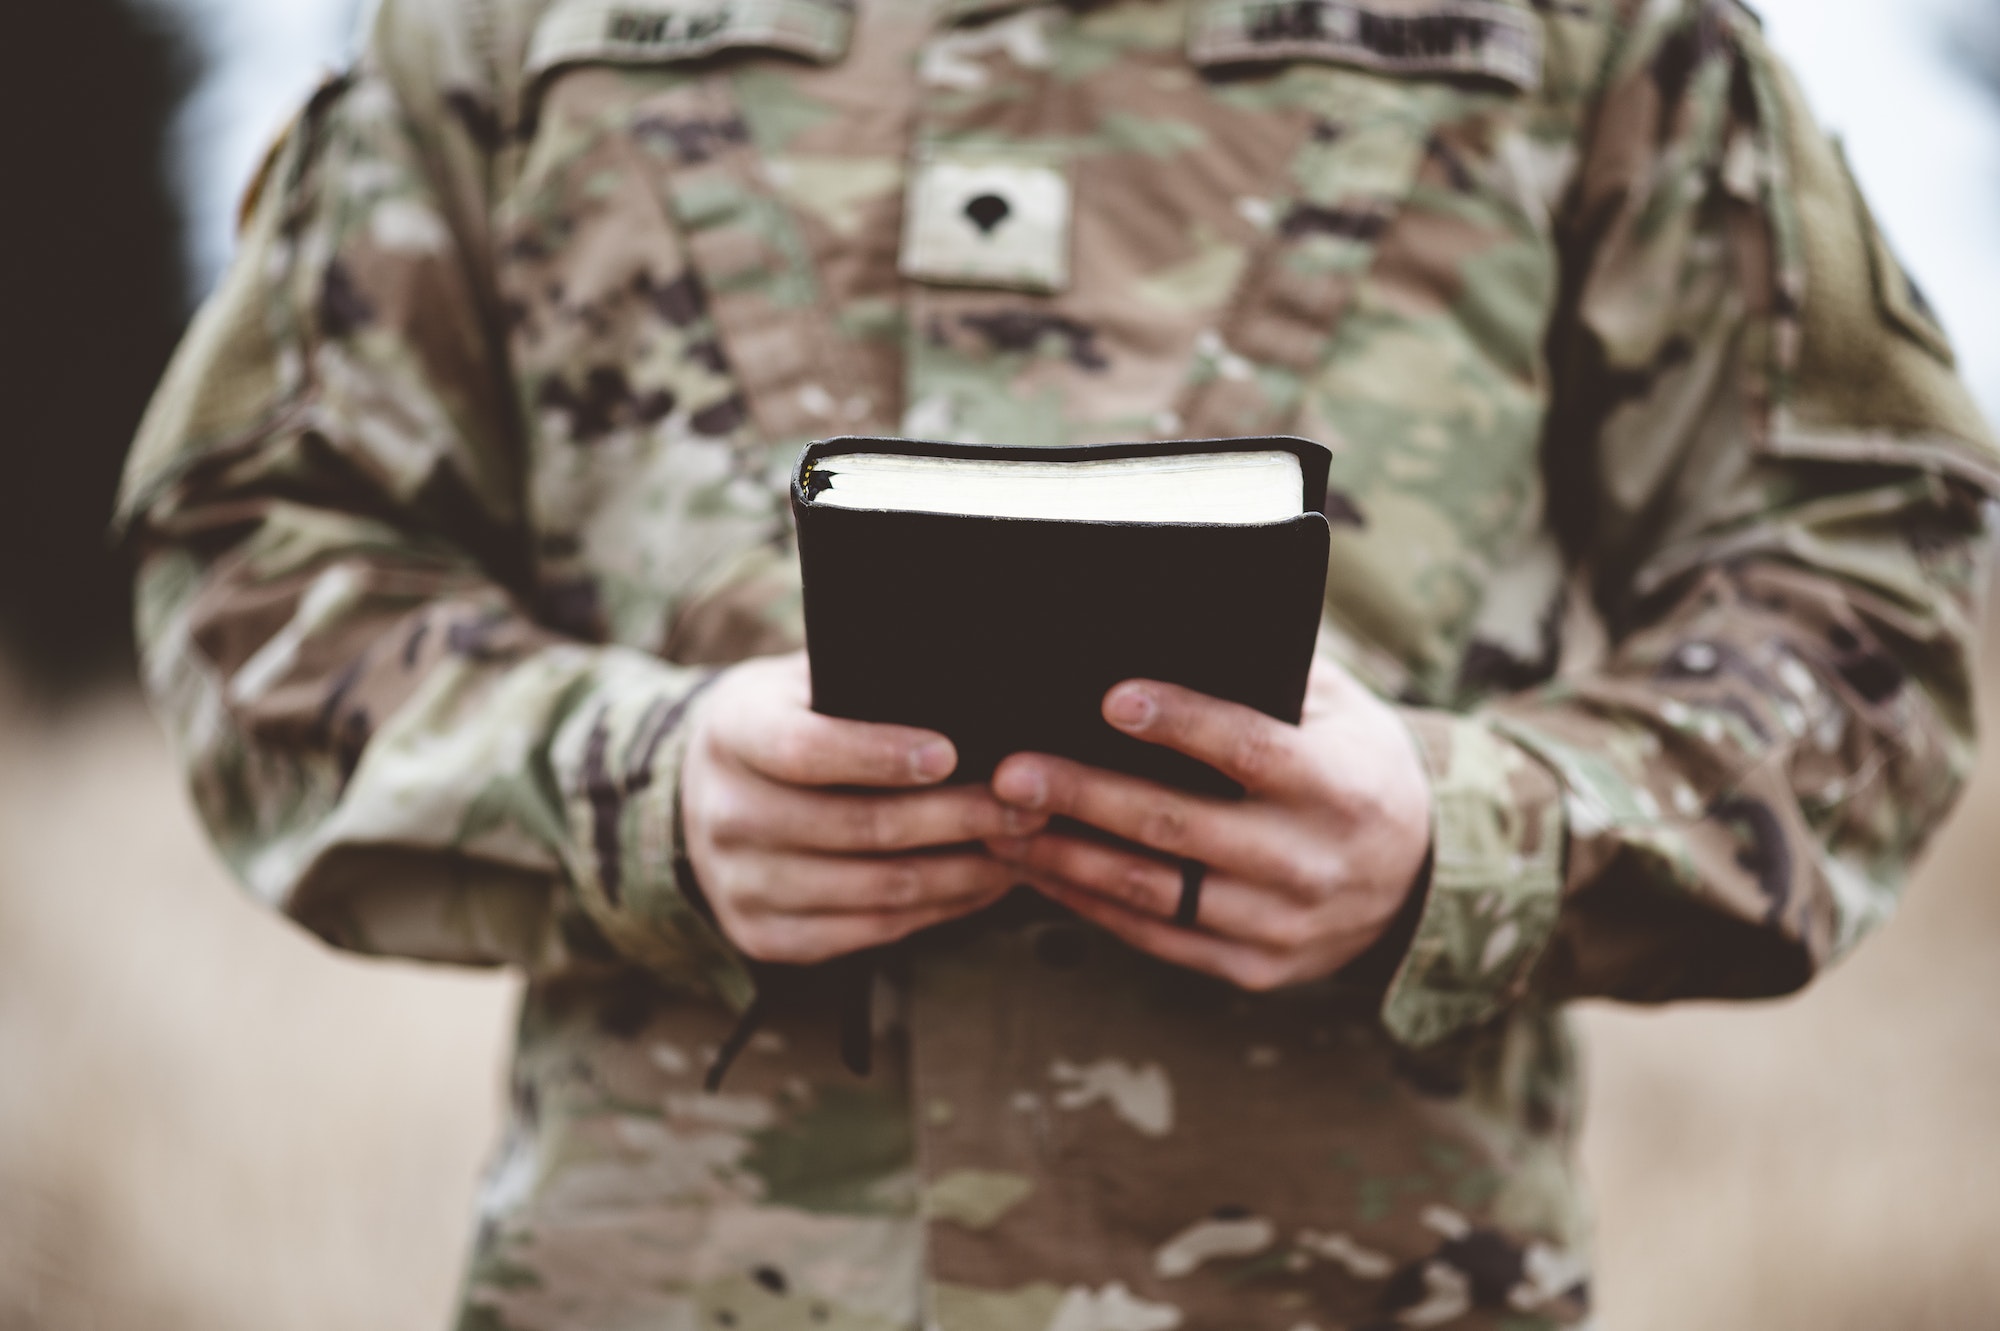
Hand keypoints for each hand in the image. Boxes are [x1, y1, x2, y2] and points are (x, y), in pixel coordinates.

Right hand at [682, 653, 1042, 964]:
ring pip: (874, 890)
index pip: (804, 750)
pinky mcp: (764, 935)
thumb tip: (963, 678)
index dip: (878, 754)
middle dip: (955, 817)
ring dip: (962, 872)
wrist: (708, 791)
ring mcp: (739, 883)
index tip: (949, 752)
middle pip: (855, 827)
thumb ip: (862, 679)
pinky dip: (939, 909)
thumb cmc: (789, 719)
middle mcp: (725, 814)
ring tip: (1021, 847)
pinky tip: (984, 884)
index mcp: (733, 733)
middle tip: (1026, 806)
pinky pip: (869, 932)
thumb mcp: (805, 681)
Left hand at [986, 655, 1431, 990]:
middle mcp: (1312, 862)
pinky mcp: (1255, 970)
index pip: (1251, 749)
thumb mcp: (1338, 709)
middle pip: (1179, 827)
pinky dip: (1089, 903)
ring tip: (1001, 824)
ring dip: (1066, 857)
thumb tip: (1163, 632)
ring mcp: (1282, 926)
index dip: (1181, 723)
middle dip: (1084, 796)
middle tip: (1009, 773)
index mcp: (1340, 786)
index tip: (1110, 697)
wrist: (1421, 877)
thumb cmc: (1352, 763)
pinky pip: (1155, 939)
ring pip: (1154, 892)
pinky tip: (1040, 868)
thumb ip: (1270, 674)